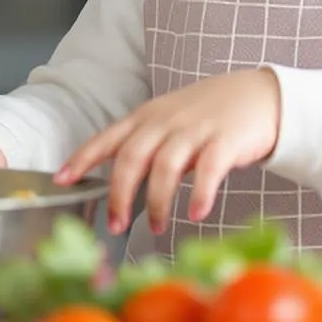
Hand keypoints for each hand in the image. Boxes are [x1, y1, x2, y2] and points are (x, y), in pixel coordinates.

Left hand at [57, 69, 282, 236]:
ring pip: (165, 166)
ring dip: (156, 201)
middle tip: (114, 224)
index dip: (83, 158)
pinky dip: (199, 193)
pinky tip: (196, 214)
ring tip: (155, 226)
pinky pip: (209, 169)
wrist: (260, 95)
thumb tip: (118, 185)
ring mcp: (196, 129)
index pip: (108, 138)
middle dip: (119, 193)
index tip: (61, 180)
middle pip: (132, 156)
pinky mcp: (226, 140)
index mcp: (147, 117)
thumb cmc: (208, 115)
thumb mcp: (169, 122)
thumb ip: (145, 147)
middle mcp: (166, 121)